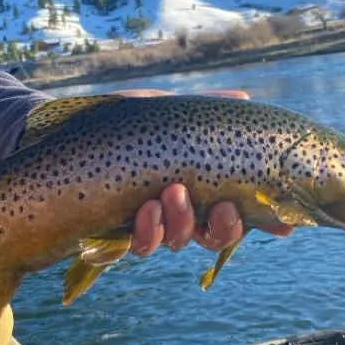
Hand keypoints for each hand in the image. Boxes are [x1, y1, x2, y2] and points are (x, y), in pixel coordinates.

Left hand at [119, 88, 293, 255]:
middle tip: (222, 207)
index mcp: (197, 184)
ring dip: (184, 221)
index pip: (237, 207)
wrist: (59, 135)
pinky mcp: (117, 233)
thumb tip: (244, 99)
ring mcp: (149, 223)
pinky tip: (146, 208)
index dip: (264, 220)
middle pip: (215, 234)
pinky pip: (143, 245)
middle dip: (226, 226)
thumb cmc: (116, 123)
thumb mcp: (161, 111)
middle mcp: (177, 210)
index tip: (285, 225)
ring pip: (181, 239)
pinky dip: (150, 231)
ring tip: (173, 193)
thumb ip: (203, 109)